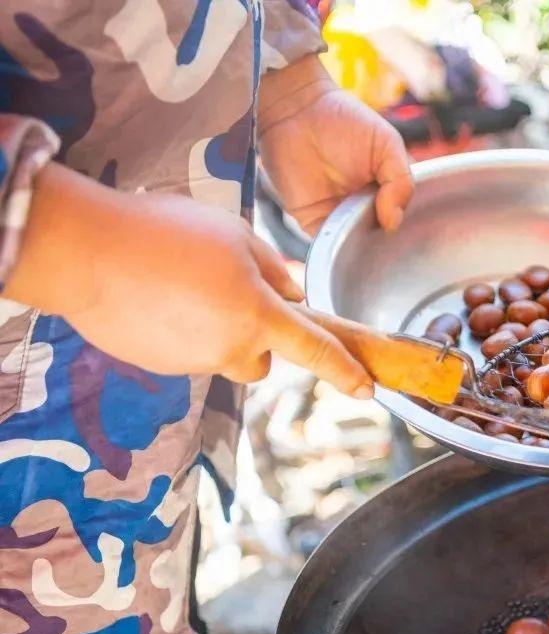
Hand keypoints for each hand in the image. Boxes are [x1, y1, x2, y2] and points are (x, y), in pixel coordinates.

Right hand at [4, 163, 373, 395]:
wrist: (85, 252)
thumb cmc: (165, 232)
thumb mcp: (236, 235)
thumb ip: (273, 270)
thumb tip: (291, 295)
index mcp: (258, 313)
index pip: (316, 349)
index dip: (345, 371)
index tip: (367, 390)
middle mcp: (229, 347)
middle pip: (262, 357)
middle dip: (258, 335)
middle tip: (228, 291)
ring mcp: (192, 363)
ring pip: (222, 353)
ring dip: (217, 329)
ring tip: (182, 285)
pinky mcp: (160, 367)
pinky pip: (187, 352)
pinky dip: (183, 330)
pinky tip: (158, 297)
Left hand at [258, 54, 412, 235]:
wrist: (295, 111)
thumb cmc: (344, 119)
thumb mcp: (387, 144)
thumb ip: (401, 181)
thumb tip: (393, 222)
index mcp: (387, 191)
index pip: (404, 219)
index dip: (409, 229)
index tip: (412, 234)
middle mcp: (366, 208)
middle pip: (382, 239)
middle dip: (386, 245)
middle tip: (389, 247)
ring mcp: (340, 217)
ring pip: (357, 247)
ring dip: (362, 250)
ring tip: (367, 243)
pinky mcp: (313, 222)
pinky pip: (329, 245)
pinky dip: (336, 250)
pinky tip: (345, 245)